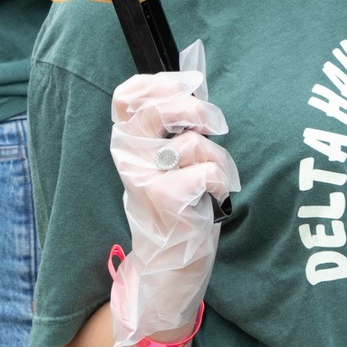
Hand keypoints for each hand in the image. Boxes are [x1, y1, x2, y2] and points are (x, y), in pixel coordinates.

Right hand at [106, 59, 240, 346]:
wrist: (168, 262)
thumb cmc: (174, 206)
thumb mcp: (164, 162)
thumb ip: (171, 127)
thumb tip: (197, 85)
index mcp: (126, 142)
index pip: (127, 96)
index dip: (159, 83)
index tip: (187, 86)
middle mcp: (128, 155)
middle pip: (159, 108)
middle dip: (196, 110)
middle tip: (214, 123)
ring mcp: (144, 176)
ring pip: (194, 143)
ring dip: (217, 160)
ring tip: (212, 182)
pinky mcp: (165, 196)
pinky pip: (207, 170)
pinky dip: (220, 182)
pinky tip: (213, 197)